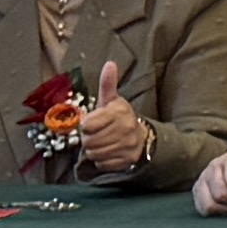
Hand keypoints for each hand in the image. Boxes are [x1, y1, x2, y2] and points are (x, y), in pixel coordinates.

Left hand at [74, 56, 148, 180]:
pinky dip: (102, 160)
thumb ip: (107, 84)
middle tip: (95, 135)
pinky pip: (103, 164)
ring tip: (101, 143)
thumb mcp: (111, 100)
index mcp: (119, 111)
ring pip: (95, 153)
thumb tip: (110, 63)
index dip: (86, 125)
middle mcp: (126, 127)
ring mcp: (128, 145)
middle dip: (88, 139)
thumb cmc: (118, 117)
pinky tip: (108, 152)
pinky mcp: (127, 159)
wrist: (140, 136)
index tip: (91, 123)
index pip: (88, 124)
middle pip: (89, 141)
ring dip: (94, 150)